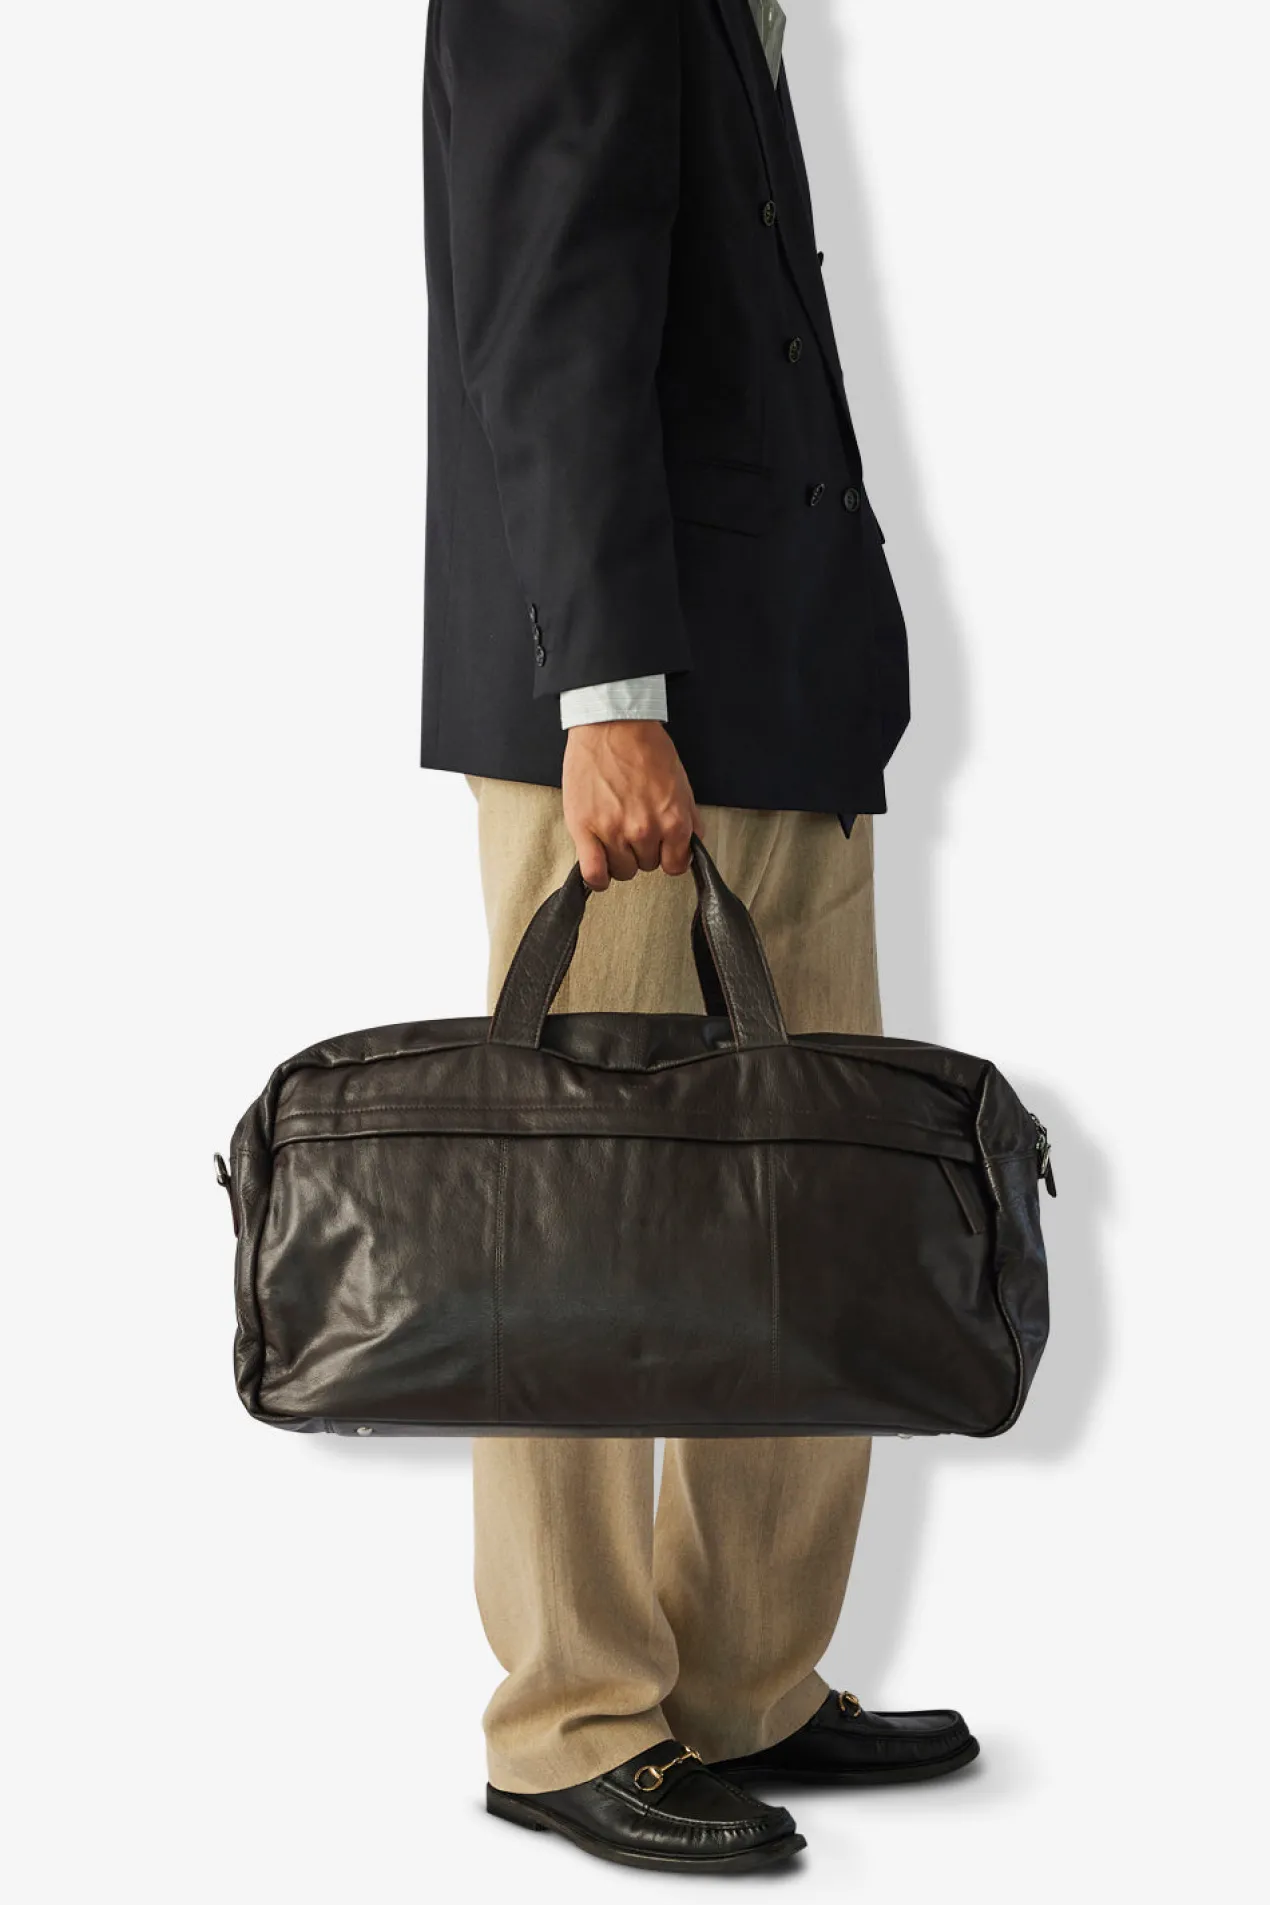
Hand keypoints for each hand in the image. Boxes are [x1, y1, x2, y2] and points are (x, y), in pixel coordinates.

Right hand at [562, 721, 702, 889]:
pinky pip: (594, 872)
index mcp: (673, 820)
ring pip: (622, 871)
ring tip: (614, 834)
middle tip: (633, 826)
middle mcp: (645, 830)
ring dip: (619, 858)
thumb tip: (694, 845)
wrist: (611, 724)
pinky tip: (600, 869)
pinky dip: (598, 878)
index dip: (668, 856)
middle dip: (643, 851)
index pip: (676, 865)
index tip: (660, 848)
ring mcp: (613, 832)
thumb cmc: (645, 747)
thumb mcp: (681, 781)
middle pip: (647, 866)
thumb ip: (690, 817)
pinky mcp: (585, 829)